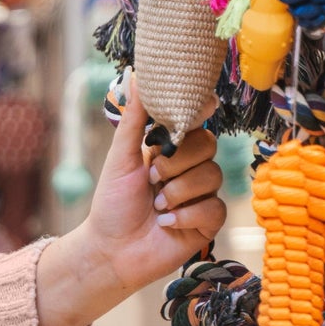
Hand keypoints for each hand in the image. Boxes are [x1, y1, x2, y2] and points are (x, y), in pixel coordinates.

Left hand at [34, 73, 227, 325]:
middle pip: (208, 145)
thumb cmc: (112, 205)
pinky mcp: (208, 222)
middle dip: (176, 163)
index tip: (198, 109)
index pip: (196, 121)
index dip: (198, 114)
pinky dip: (185, 216)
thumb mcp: (121, 158)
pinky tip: (166, 224)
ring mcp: (202, 194)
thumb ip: (135, 118)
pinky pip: (214, 208)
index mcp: (171, 148)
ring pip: (212, 177)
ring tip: (155, 207)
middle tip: (152, 178)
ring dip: (176, 193)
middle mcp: (191, 168)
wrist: (110, 251)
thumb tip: (139, 74)